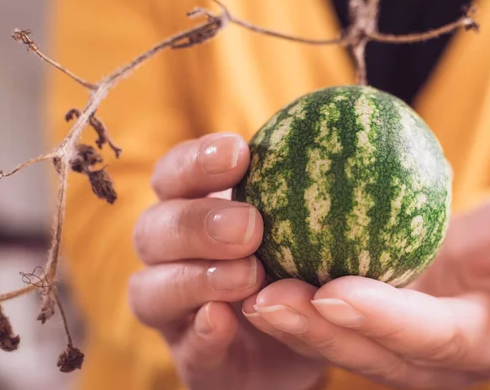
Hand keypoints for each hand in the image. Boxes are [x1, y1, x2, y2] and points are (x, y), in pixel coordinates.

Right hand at [127, 133, 325, 389]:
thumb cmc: (292, 266)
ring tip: (249, 275)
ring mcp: (174, 310)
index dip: (195, 162)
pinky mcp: (190, 357)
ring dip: (197, 278)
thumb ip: (300, 190)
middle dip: (196, 222)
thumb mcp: (300, 224)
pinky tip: (223, 320)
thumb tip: (338, 132)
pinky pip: (184, 345)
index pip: (174, 175)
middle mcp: (170, 256)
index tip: (238, 153)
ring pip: (151, 288)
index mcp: (192, 210)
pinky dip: (202, 331)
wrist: (293, 343)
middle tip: (249, 226)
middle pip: (153, 228)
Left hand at [242, 193, 489, 388]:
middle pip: (366, 350)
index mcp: (471, 343)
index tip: (336, 293)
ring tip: (244, 291)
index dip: (383, 318)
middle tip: (265, 297)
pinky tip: (249, 274)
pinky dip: (288, 302)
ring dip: (289, 321)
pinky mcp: (364, 327)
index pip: (426, 336)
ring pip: (334, 342)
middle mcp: (423, 359)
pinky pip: (321, 320)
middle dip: (315, 330)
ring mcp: (389, 348)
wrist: (487, 258)